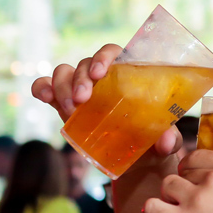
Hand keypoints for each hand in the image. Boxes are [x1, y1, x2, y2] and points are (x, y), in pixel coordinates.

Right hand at [30, 45, 180, 156]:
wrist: (138, 161)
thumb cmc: (154, 140)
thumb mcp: (165, 140)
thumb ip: (170, 138)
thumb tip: (167, 141)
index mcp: (128, 75)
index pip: (114, 52)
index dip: (105, 56)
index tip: (101, 73)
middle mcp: (103, 77)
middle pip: (86, 63)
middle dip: (81, 78)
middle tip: (83, 100)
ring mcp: (81, 89)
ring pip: (65, 73)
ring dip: (62, 86)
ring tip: (70, 109)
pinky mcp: (65, 104)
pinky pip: (47, 88)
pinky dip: (42, 88)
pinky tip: (44, 97)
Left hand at [143, 149, 212, 212]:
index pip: (202, 155)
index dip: (197, 167)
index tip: (197, 178)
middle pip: (185, 170)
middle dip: (187, 183)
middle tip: (192, 199)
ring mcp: (194, 200)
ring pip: (167, 185)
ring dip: (170, 196)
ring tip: (177, 208)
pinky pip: (151, 208)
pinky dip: (152, 211)